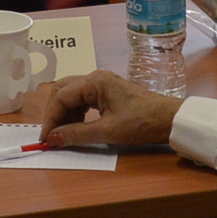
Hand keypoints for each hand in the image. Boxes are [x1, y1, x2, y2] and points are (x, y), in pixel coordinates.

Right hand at [24, 70, 183, 147]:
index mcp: (95, 82)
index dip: (50, 118)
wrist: (170, 120)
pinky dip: (76, 113)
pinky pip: (83, 100)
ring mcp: (102, 85)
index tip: (45, 139)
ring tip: (64, 134)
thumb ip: (77, 134)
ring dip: (64, 114)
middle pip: (63, 91)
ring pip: (72, 95)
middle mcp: (96, 78)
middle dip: (54, 113)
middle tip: (52, 135)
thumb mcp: (107, 131)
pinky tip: (78, 127)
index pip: (61, 96)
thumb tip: (52, 139)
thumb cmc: (141, 122)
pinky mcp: (108, 93)